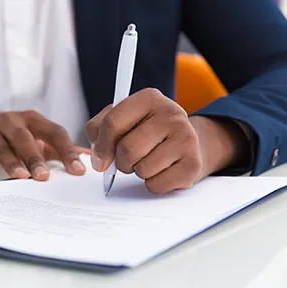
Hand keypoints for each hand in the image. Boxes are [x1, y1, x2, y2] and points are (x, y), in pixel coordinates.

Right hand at [0, 110, 86, 179]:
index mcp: (34, 121)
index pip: (55, 133)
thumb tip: (87, 159)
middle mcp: (12, 121)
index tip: (78, 171)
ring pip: (1, 144)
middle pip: (25, 138)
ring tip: (21, 176)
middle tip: (45, 177)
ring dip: (11, 160)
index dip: (67, 151)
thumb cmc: (13, 135)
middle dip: (36, 158)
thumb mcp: (37, 136)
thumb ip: (59, 148)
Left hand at [85, 88, 248, 193]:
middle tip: (128, 160)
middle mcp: (171, 113)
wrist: (184, 144)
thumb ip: (99, 130)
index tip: (100, 160)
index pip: (112, 123)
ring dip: (138, 172)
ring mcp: (186, 138)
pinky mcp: (192, 164)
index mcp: (149, 98)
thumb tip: (98, 157)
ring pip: (142, 169)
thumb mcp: (121, 121)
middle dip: (121, 162)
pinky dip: (152, 184)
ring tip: (148, 161)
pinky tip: (161, 171)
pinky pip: (156, 185)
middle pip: (127, 149)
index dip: (101, 146)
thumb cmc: (147, 133)